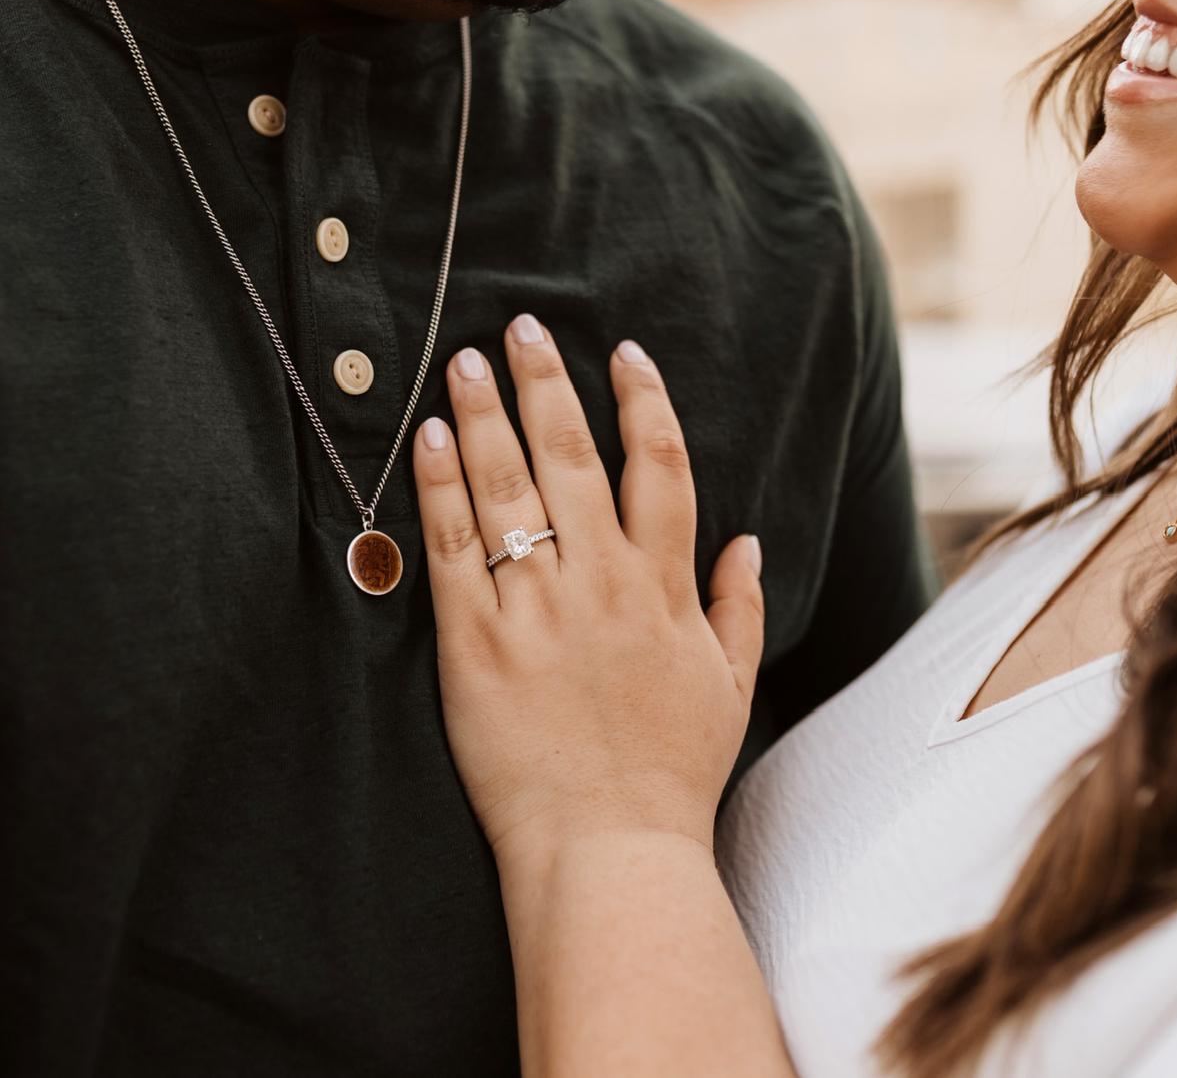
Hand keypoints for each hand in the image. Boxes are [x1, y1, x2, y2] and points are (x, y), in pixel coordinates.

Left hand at [412, 315, 764, 862]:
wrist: (608, 849)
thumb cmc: (671, 773)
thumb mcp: (730, 686)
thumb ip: (740, 608)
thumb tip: (750, 543)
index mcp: (663, 588)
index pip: (659, 467)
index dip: (643, 402)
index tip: (625, 355)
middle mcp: (601, 583)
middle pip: (571, 456)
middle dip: (547, 382)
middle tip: (521, 326)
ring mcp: (535, 610)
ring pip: (507, 487)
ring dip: (483, 415)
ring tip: (462, 362)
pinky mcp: (475, 644)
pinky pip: (453, 548)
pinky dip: (440, 487)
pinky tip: (426, 438)